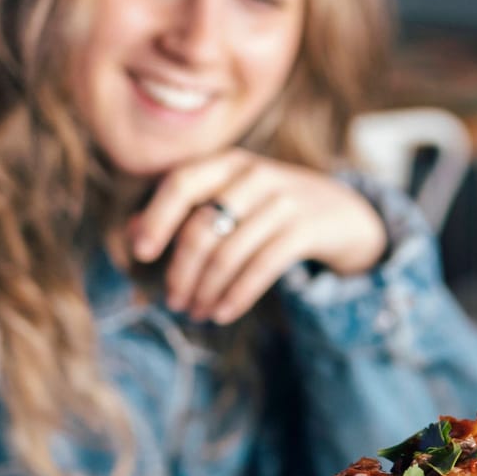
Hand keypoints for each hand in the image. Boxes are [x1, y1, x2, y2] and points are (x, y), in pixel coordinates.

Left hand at [129, 149, 389, 323]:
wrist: (347, 213)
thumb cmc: (273, 208)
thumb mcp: (232, 198)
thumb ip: (184, 210)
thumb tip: (130, 234)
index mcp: (229, 162)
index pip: (181, 183)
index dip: (157, 217)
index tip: (140, 253)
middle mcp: (255, 175)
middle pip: (203, 227)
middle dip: (181, 271)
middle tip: (174, 302)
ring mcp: (284, 201)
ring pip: (229, 253)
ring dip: (206, 290)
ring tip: (197, 312)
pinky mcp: (306, 229)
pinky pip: (261, 267)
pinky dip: (237, 295)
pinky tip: (222, 313)